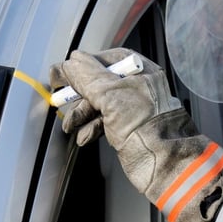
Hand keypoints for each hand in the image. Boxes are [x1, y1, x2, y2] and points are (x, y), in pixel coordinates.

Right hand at [50, 48, 222, 221]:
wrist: (162, 161)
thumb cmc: (143, 124)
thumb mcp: (111, 94)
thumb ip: (87, 77)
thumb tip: (70, 62)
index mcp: (138, 70)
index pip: (104, 60)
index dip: (82, 67)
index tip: (63, 76)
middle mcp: (135, 86)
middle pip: (98, 83)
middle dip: (78, 95)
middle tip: (60, 101)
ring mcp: (130, 108)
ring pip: (97, 104)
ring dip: (81, 114)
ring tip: (71, 125)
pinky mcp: (125, 128)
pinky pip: (102, 122)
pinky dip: (90, 128)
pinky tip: (84, 137)